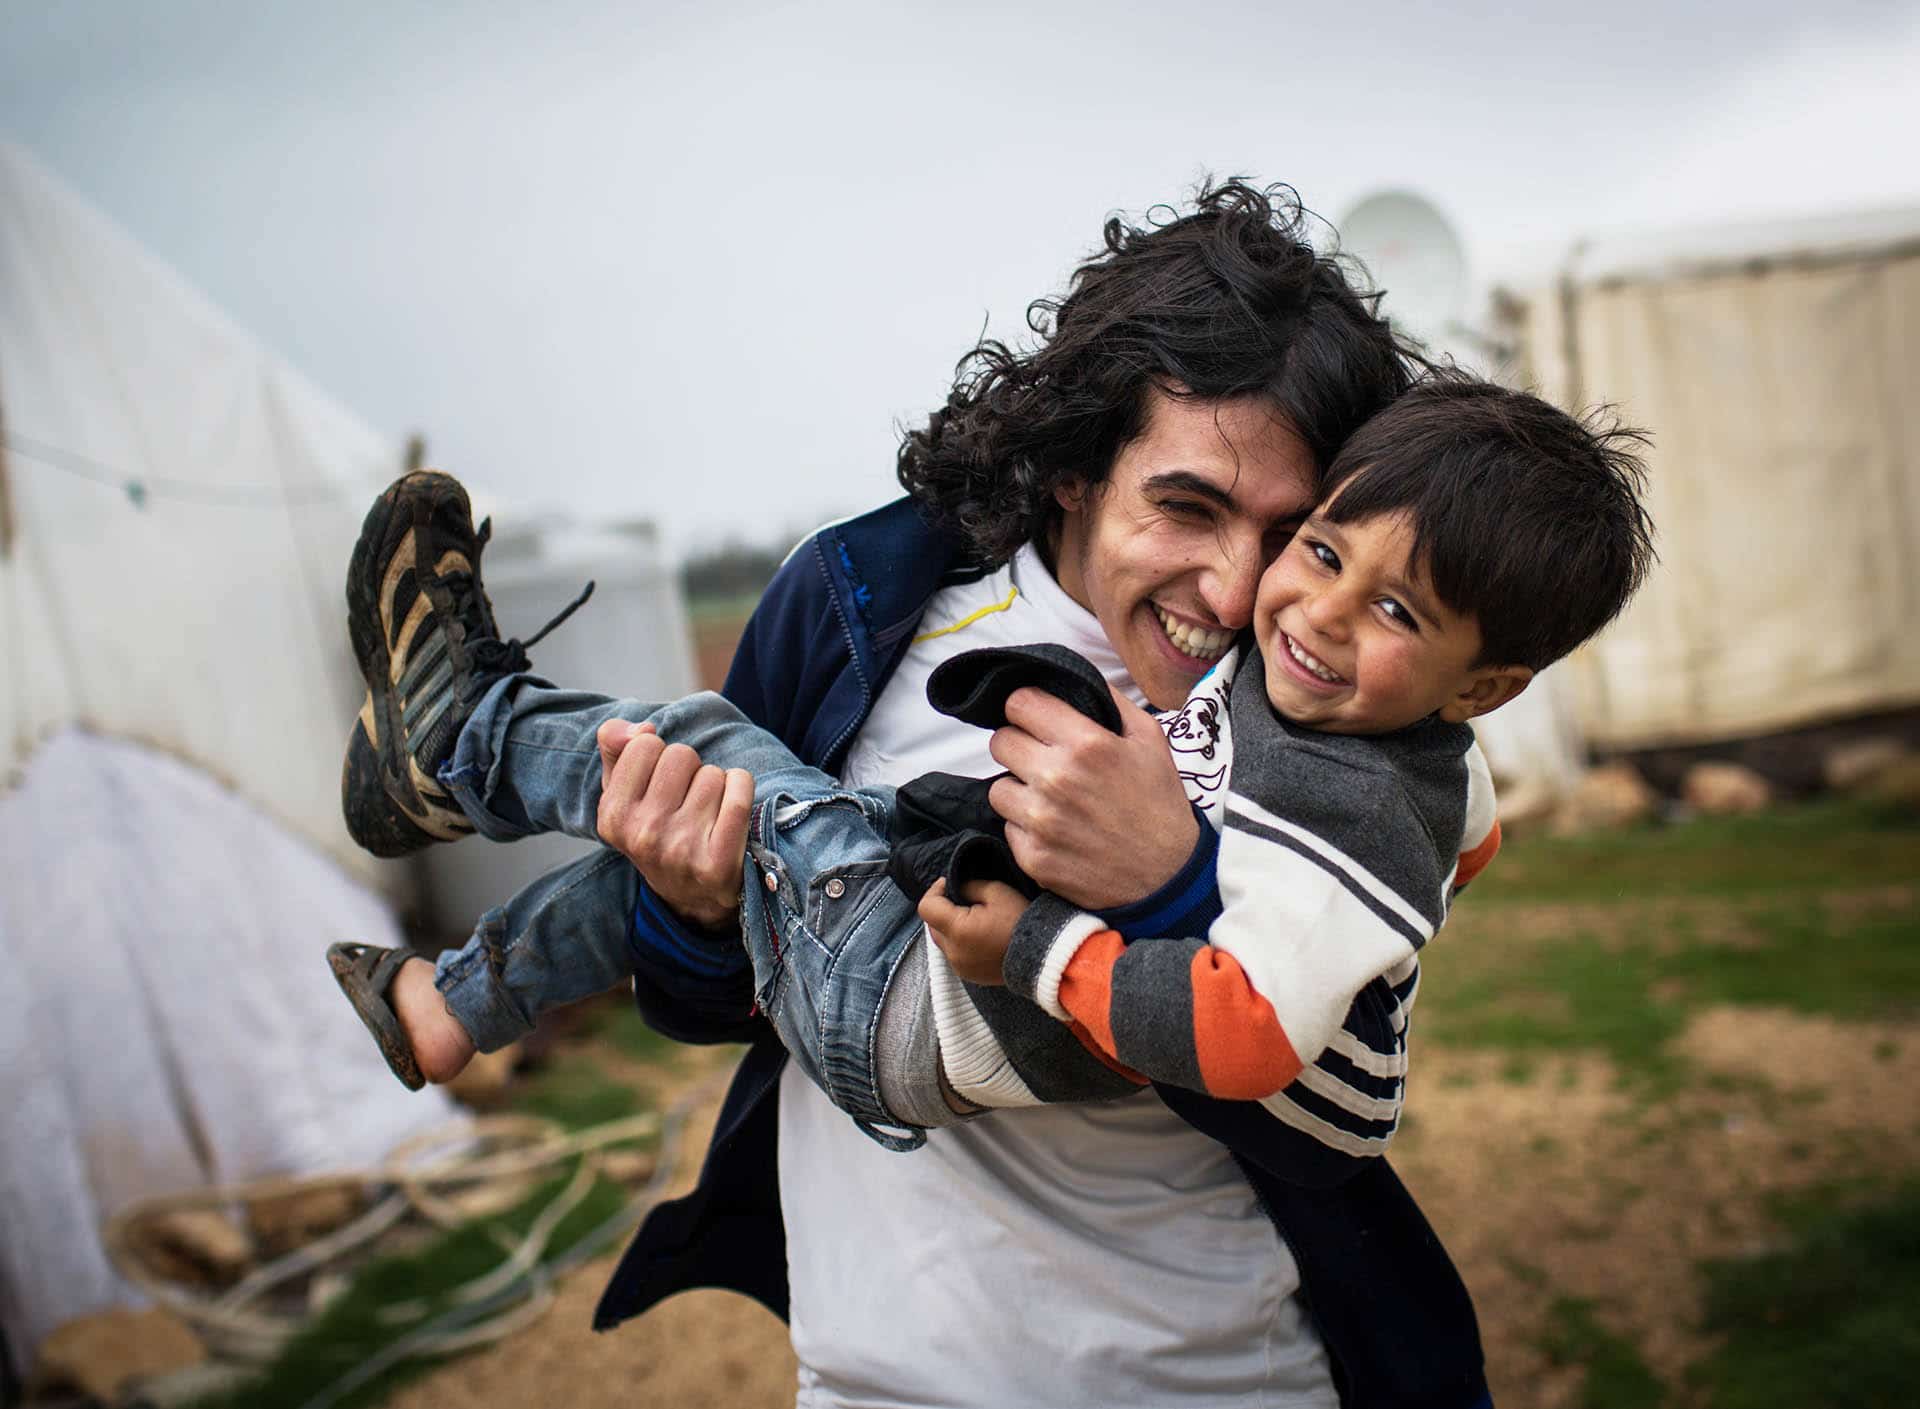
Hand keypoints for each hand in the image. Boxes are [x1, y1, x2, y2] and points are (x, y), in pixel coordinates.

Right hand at [595, 719, 752, 930]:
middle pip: (681, 755)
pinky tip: (733, 807)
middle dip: (689, 770)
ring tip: (707, 815)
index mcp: (612, 816)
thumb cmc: (658, 832)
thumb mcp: (623, 792)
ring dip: (716, 786)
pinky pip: (739, 790)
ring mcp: (681, 849)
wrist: (692, 897)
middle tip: (686, 802)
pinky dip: (742, 787)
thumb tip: (642, 730)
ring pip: (713, 773)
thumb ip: (616, 747)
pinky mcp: (719, 861)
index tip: (659, 785)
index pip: (645, 744)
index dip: (658, 757)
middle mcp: (642, 834)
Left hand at [919, 878, 1028, 985]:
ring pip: (942, 941)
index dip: (935, 891)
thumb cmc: (1021, 920)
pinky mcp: (968, 976)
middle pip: (932, 925)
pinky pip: (954, 955)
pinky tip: (979, 937)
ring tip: (973, 919)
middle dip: (942, 909)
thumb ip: (969, 886)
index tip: (950, 884)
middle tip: (964, 900)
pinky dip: (959, 943)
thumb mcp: (997, 892)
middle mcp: (953, 952)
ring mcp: (959, 967)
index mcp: (957, 930)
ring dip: (950, 928)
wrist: (1043, 956)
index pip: (926, 907)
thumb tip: (956, 888)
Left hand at [986, 685, 1197, 908]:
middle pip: (1000, 742)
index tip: (1036, 720)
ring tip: (1048, 799)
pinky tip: (1054, 830)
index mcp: (1086, 745)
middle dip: (1019, 745)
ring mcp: (1040, 821)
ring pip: (998, 787)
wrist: (1168, 877)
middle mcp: (1057, 779)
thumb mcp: (1150, 740)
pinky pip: (1008, 827)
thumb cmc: (1160, 804)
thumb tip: (1076, 679)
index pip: (1019, 704)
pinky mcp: (1032, 856)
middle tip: (1041, 759)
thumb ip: (1111, 702)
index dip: (1026, 709)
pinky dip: (1025, 827)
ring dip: (1019, 790)